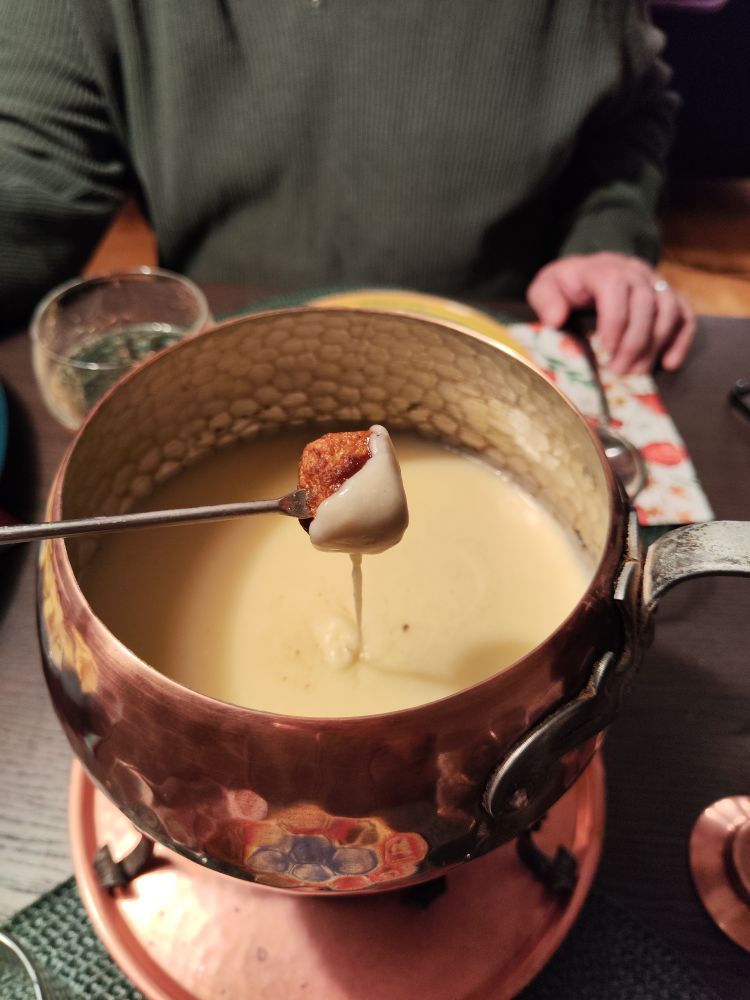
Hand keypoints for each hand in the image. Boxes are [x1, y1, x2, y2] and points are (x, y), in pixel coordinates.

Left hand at [526, 252, 695, 374]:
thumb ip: (545, 300)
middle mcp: (635, 271)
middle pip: (646, 302)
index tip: (605, 351)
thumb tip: (556, 320)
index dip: (614, 320)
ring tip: (637, 373)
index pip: (616, 287)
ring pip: (669, 308)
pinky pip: (686, 315)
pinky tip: (670, 364)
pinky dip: (681, 339)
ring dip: (655, 344)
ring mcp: (656, 282)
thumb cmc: (564, 286)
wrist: (585, 274)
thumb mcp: (545, 287)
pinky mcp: (668, 297)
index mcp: (604, 267)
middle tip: (619, 372)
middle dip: (634, 341)